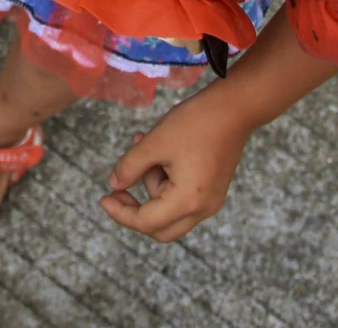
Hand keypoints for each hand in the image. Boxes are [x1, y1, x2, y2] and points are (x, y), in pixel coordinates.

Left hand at [99, 86, 256, 241]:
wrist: (234, 109)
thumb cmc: (193, 124)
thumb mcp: (153, 144)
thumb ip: (129, 167)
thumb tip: (114, 185)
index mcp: (187, 201)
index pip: (146, 222)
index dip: (120, 213)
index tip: (103, 198)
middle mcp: (202, 209)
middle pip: (160, 228)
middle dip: (135, 209)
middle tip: (117, 189)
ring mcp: (210, 201)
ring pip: (170, 209)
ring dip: (151, 182)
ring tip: (143, 143)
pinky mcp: (213, 189)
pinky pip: (182, 195)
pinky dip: (165, 178)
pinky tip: (156, 149)